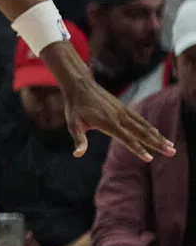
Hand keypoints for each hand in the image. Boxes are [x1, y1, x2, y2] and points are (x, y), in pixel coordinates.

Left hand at [58, 67, 175, 161]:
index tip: (150, 159)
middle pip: (142, 133)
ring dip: (159, 136)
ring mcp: (124, 111)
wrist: (81, 86)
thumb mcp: (73, 125)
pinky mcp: (124, 108)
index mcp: (109, 123)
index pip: (127, 139)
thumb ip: (79, 140)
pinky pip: (140, 119)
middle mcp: (120, 117)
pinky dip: (151, 127)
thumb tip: (77, 154)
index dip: (138, 149)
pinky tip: (157, 133)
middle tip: (172, 153)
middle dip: (158, 144)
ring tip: (171, 146)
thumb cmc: (75, 108)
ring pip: (145, 126)